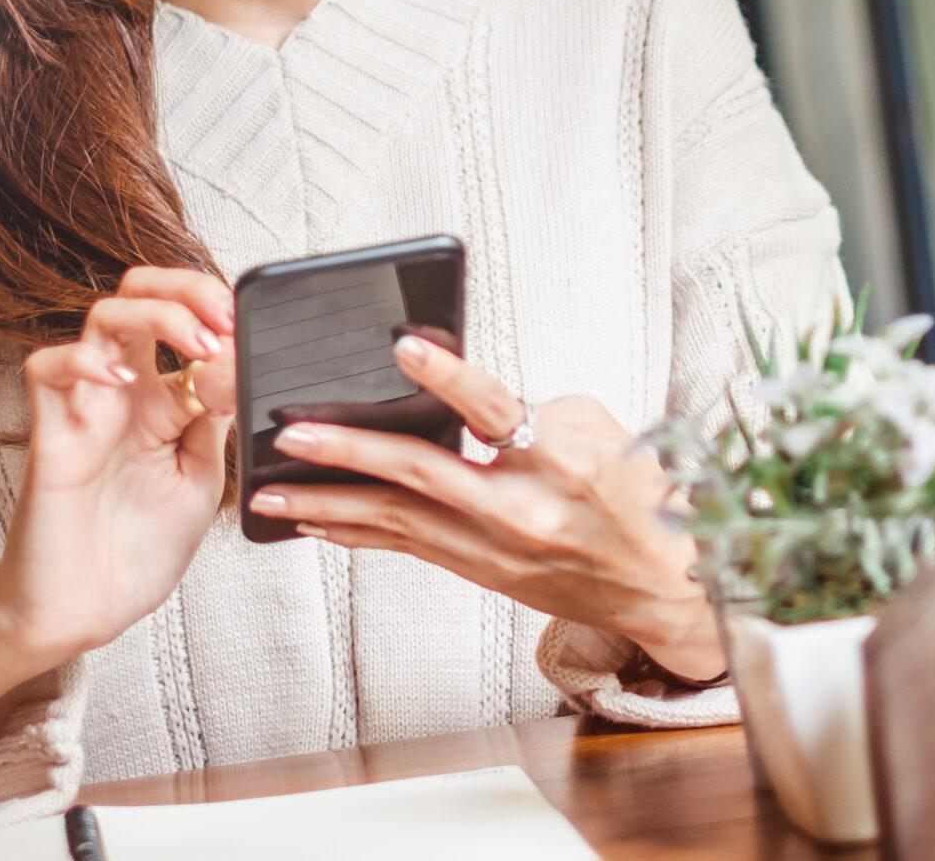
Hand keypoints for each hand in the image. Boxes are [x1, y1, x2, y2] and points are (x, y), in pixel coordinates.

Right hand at [0, 267, 237, 669]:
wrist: (85, 612)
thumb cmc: (139, 551)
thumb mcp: (202, 479)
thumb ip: (216, 420)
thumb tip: (235, 359)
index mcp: (164, 400)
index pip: (185, 319)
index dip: (217, 308)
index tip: (247, 326)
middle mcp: (125, 392)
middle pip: (139, 295)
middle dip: (185, 288)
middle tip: (223, 319)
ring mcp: (86, 407)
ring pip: (101, 317)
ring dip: (154, 313)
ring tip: (195, 344)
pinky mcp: (52, 434)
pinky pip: (46, 368)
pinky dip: (83, 359)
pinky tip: (123, 377)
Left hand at [248, 335, 724, 681]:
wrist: (664, 587)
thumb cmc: (641, 496)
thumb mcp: (602, 430)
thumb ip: (532, 407)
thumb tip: (462, 396)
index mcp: (560, 461)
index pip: (494, 411)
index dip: (447, 377)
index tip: (403, 347)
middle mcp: (520, 510)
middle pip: (420, 475)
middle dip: (349, 453)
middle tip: (291, 433)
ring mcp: (495, 549)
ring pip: (397, 523)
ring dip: (330, 505)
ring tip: (270, 493)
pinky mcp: (481, 572)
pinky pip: (407, 547)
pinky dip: (358, 532)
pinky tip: (317, 520)